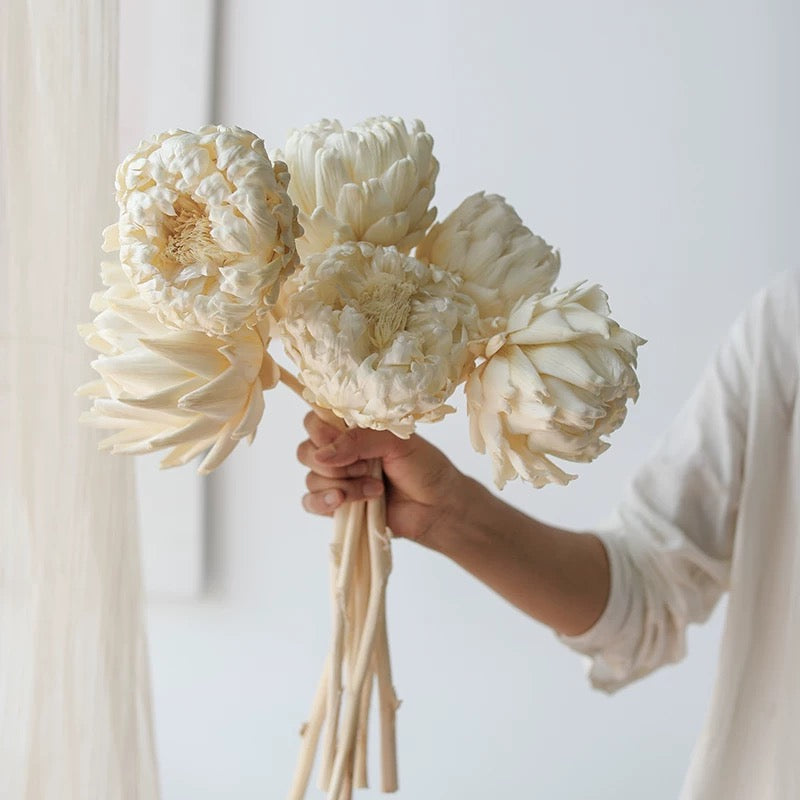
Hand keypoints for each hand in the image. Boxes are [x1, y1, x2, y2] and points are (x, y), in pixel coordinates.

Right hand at [297, 412, 466, 545]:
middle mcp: (340, 452)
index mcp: (353, 429)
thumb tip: (322, 454)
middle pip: (306, 451)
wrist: (437, 507)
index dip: (320, 432)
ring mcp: (337, 479)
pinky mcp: (337, 506)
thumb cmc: (424, 467)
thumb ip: (359, 441)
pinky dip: (323, 502)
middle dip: (334, 463)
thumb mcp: (396, 442)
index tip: (338, 440)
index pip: (315, 421)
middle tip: (366, 467)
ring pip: (311, 478)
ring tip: (376, 489)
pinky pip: (310, 502)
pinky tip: (342, 502)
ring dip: (344, 485)